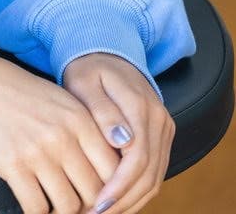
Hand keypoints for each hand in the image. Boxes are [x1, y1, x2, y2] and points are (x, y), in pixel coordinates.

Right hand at [0, 45, 119, 213]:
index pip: (113, 171)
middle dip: (89, 208)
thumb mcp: (60, 103)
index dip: (110, 194)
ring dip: (63, 213)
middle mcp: (62, 136)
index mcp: (80, 119)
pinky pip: (36, 207)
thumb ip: (85, 134)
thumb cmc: (18, 93)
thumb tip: (107, 175)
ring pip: (68, 206)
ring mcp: (37, 151)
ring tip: (56, 209)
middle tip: (78, 209)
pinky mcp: (12, 164)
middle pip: (94, 194)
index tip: (101, 202)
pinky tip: (36, 207)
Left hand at [63, 53, 174, 213]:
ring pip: (154, 178)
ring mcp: (164, 129)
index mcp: (140, 105)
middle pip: (149, 174)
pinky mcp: (161, 137)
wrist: (106, 53)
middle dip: (123, 201)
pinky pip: (154, 172)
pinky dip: (138, 191)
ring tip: (104, 213)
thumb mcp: (86, 83)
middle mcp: (159, 119)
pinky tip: (117, 201)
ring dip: (131, 201)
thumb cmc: (89, 69)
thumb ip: (103, 111)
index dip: (118, 185)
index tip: (96, 202)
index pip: (137, 157)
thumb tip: (121, 141)